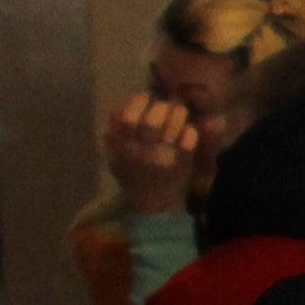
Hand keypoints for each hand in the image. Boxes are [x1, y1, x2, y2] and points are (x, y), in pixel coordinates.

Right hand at [101, 92, 198, 214]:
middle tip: (167, 104)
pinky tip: (189, 130)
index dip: (137, 104)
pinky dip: (189, 134)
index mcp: (122, 150)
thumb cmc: (135, 178)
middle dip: (160, 108)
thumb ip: (114, 135)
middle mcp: (140, 154)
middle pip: (149, 122)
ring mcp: (161, 160)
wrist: (154, 208)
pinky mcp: (180, 166)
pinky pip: (187, 145)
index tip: (146, 97)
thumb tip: (117, 109)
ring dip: (177, 115)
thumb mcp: (117, 159)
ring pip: (169, 130)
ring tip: (180, 111)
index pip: (126, 120)